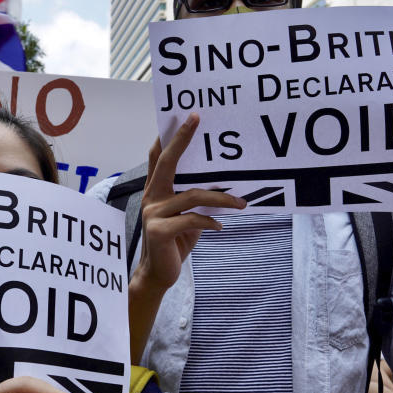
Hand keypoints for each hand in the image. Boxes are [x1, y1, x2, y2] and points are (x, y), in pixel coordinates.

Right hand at [134, 113, 245, 293]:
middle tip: (197, 120)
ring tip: (241, 204)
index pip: (159, 157)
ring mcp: (153, 214)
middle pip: (167, 162)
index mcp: (156, 191)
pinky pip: (193, 220)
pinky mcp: (160, 231)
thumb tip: (221, 185)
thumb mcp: (184, 217)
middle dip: (182, 139)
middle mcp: (151, 197)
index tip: (186, 117)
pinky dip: (210, 222)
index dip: (170, 137)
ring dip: (221, 199)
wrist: (158, 275)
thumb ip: (193, 200)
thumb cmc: (175, 243)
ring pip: (193, 195)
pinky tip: (219, 228)